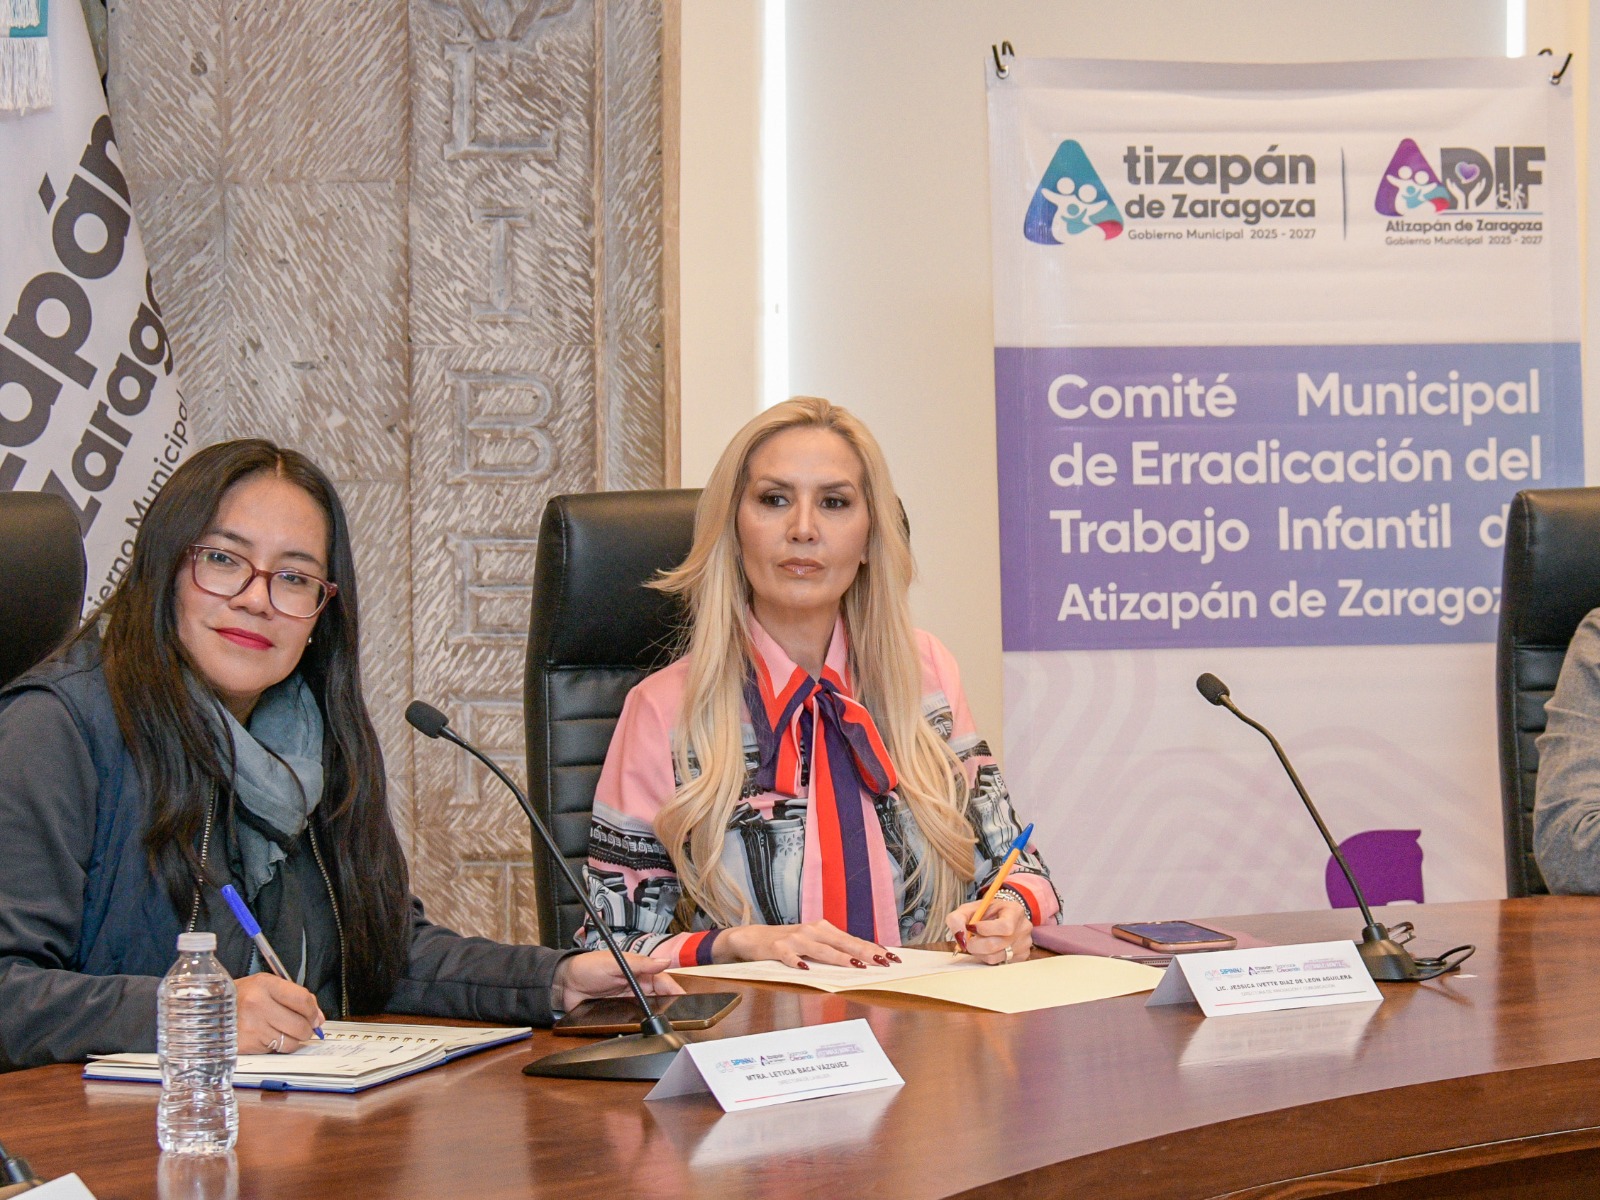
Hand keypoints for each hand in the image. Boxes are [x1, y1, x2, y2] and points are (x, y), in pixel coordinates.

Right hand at [236, 973, 323, 1053]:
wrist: (206, 1011)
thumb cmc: (239, 997)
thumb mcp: (264, 986)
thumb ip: (293, 997)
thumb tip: (317, 1018)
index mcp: (265, 985)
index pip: (303, 1000)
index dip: (313, 1012)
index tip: (314, 1017)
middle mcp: (258, 1005)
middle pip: (300, 1025)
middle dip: (306, 1029)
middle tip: (302, 1027)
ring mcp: (251, 1026)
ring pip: (290, 1042)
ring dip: (292, 1040)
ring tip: (282, 1032)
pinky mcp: (247, 1045)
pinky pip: (275, 1050)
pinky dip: (276, 1047)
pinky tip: (266, 1037)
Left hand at [554, 951, 683, 1012]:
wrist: (564, 984)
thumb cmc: (587, 967)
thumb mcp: (615, 963)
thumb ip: (640, 964)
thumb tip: (665, 962)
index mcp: (637, 969)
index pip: (661, 979)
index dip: (674, 988)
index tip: (684, 997)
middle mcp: (635, 984)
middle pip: (659, 995)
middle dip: (669, 1002)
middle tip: (679, 1011)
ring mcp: (627, 998)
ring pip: (649, 1007)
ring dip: (656, 1012)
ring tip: (665, 1020)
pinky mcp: (618, 1011)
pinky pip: (634, 1017)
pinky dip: (641, 1020)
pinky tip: (646, 1025)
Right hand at [718, 920, 899, 969]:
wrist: (752, 937)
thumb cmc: (787, 942)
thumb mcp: (811, 942)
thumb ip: (833, 948)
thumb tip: (862, 959)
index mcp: (823, 929)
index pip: (853, 939)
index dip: (872, 948)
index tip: (891, 957)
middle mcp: (812, 931)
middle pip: (843, 943)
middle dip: (865, 952)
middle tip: (883, 961)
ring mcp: (795, 939)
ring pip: (822, 950)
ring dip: (840, 957)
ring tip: (856, 965)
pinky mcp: (778, 948)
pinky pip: (790, 957)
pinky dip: (798, 963)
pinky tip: (806, 969)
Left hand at [946, 899, 1031, 965]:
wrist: (1001, 916)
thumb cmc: (985, 912)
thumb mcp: (969, 909)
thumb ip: (957, 919)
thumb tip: (959, 937)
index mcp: (1014, 911)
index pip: (1004, 926)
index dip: (984, 930)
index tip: (971, 927)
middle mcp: (1023, 928)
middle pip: (996, 944)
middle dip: (975, 944)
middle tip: (968, 940)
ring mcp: (1024, 944)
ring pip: (996, 957)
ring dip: (980, 952)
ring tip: (978, 943)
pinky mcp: (1022, 956)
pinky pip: (999, 963)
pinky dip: (988, 957)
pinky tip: (988, 948)